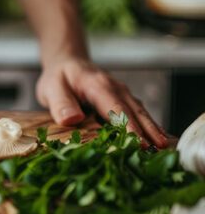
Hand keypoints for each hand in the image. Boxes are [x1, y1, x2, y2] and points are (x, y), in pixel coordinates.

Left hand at [36, 57, 167, 146]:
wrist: (67, 63)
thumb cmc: (58, 78)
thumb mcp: (51, 88)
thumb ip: (60, 103)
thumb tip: (71, 119)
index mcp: (98, 86)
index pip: (117, 109)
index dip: (129, 127)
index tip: (139, 143)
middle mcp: (116, 88)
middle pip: (135, 111)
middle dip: (148, 130)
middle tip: (159, 150)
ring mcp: (122, 93)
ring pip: (140, 112)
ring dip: (152, 128)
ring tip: (162, 147)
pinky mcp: (123, 99)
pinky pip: (138, 113)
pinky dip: (148, 125)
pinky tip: (155, 138)